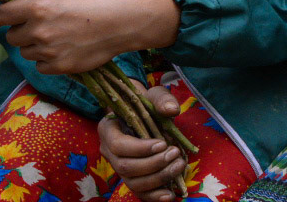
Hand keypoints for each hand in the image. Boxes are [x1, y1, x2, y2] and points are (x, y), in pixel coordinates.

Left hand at [0, 0, 181, 74]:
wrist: (122, 21)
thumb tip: (24, 4)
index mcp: (37, 7)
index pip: (1, 16)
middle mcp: (38, 30)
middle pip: (11, 37)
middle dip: (21, 32)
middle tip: (37, 27)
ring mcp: (48, 51)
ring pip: (25, 53)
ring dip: (34, 47)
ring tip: (55, 39)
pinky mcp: (59, 67)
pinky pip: (39, 67)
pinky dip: (46, 60)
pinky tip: (61, 50)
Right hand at [99, 85, 185, 201]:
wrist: (144, 115)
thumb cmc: (146, 104)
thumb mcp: (153, 95)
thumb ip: (162, 99)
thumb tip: (171, 110)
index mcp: (108, 129)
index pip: (118, 145)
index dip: (140, 148)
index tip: (162, 143)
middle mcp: (109, 152)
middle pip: (125, 167)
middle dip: (153, 164)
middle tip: (175, 153)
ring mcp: (119, 168)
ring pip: (133, 183)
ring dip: (158, 178)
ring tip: (179, 165)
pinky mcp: (132, 178)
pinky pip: (139, 193)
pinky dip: (154, 196)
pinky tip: (171, 195)